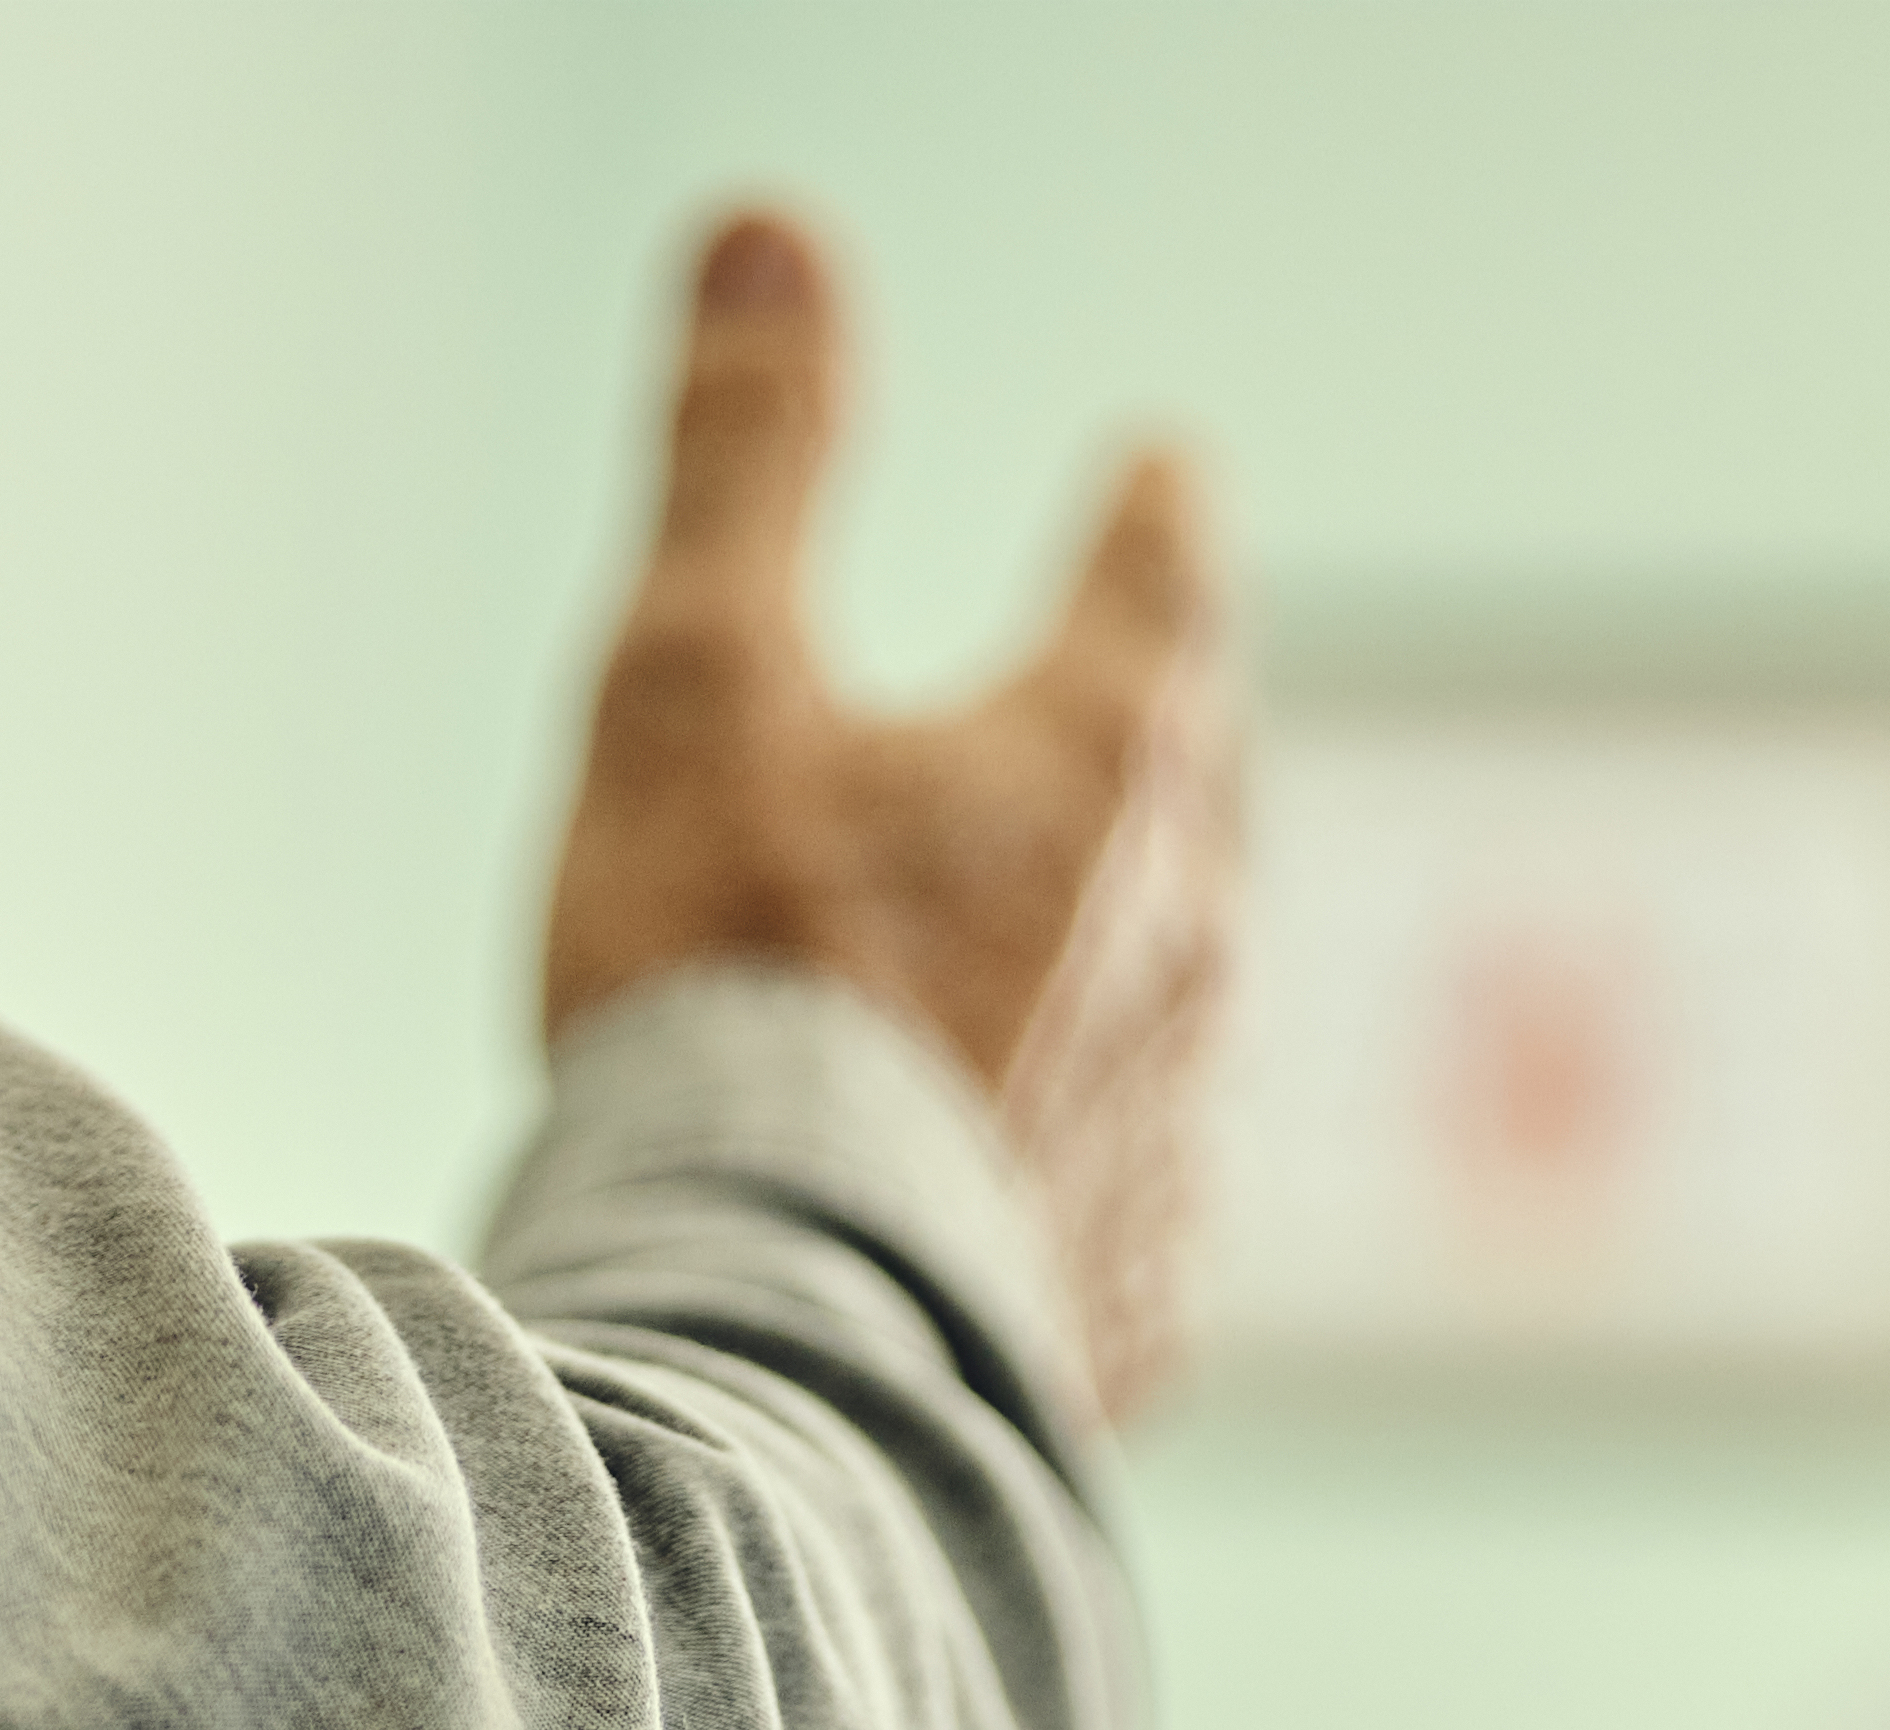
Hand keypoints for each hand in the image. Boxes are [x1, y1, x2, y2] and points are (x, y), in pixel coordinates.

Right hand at [537, 208, 1237, 1408]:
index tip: (1154, 474)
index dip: (1143, 516)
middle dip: (1143, 752)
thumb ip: (749, 453)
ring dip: (1115, 980)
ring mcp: (1175, 1140)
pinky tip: (1025, 1207)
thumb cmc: (726, 986)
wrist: (763, 1337)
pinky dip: (1077, 1180)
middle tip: (1121, 723)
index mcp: (1109, 754)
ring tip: (1044, 981)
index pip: (1164, 574)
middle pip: (1191, 796)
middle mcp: (1188, 939)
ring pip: (1175, 1012)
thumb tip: (771, 232)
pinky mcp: (1127, 1311)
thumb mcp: (698, 674)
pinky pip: (1130, 1214)